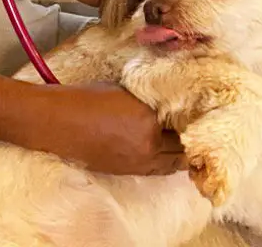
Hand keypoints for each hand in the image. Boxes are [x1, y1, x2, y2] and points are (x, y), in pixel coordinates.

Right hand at [30, 83, 186, 175]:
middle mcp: (148, 148)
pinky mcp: (126, 171)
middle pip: (182, 150)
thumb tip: (168, 100)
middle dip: (192, 139)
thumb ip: (150, 98)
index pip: (185, 125)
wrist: (60, 121)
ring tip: (186, 140)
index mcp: (149, 123)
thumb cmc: (89, 98)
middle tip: (198, 126)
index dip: (194, 118)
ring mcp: (137, 163)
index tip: (201, 110)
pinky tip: (167, 150)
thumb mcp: (126, 90)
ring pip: (171, 164)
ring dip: (180, 154)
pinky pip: (156, 169)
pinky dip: (165, 161)